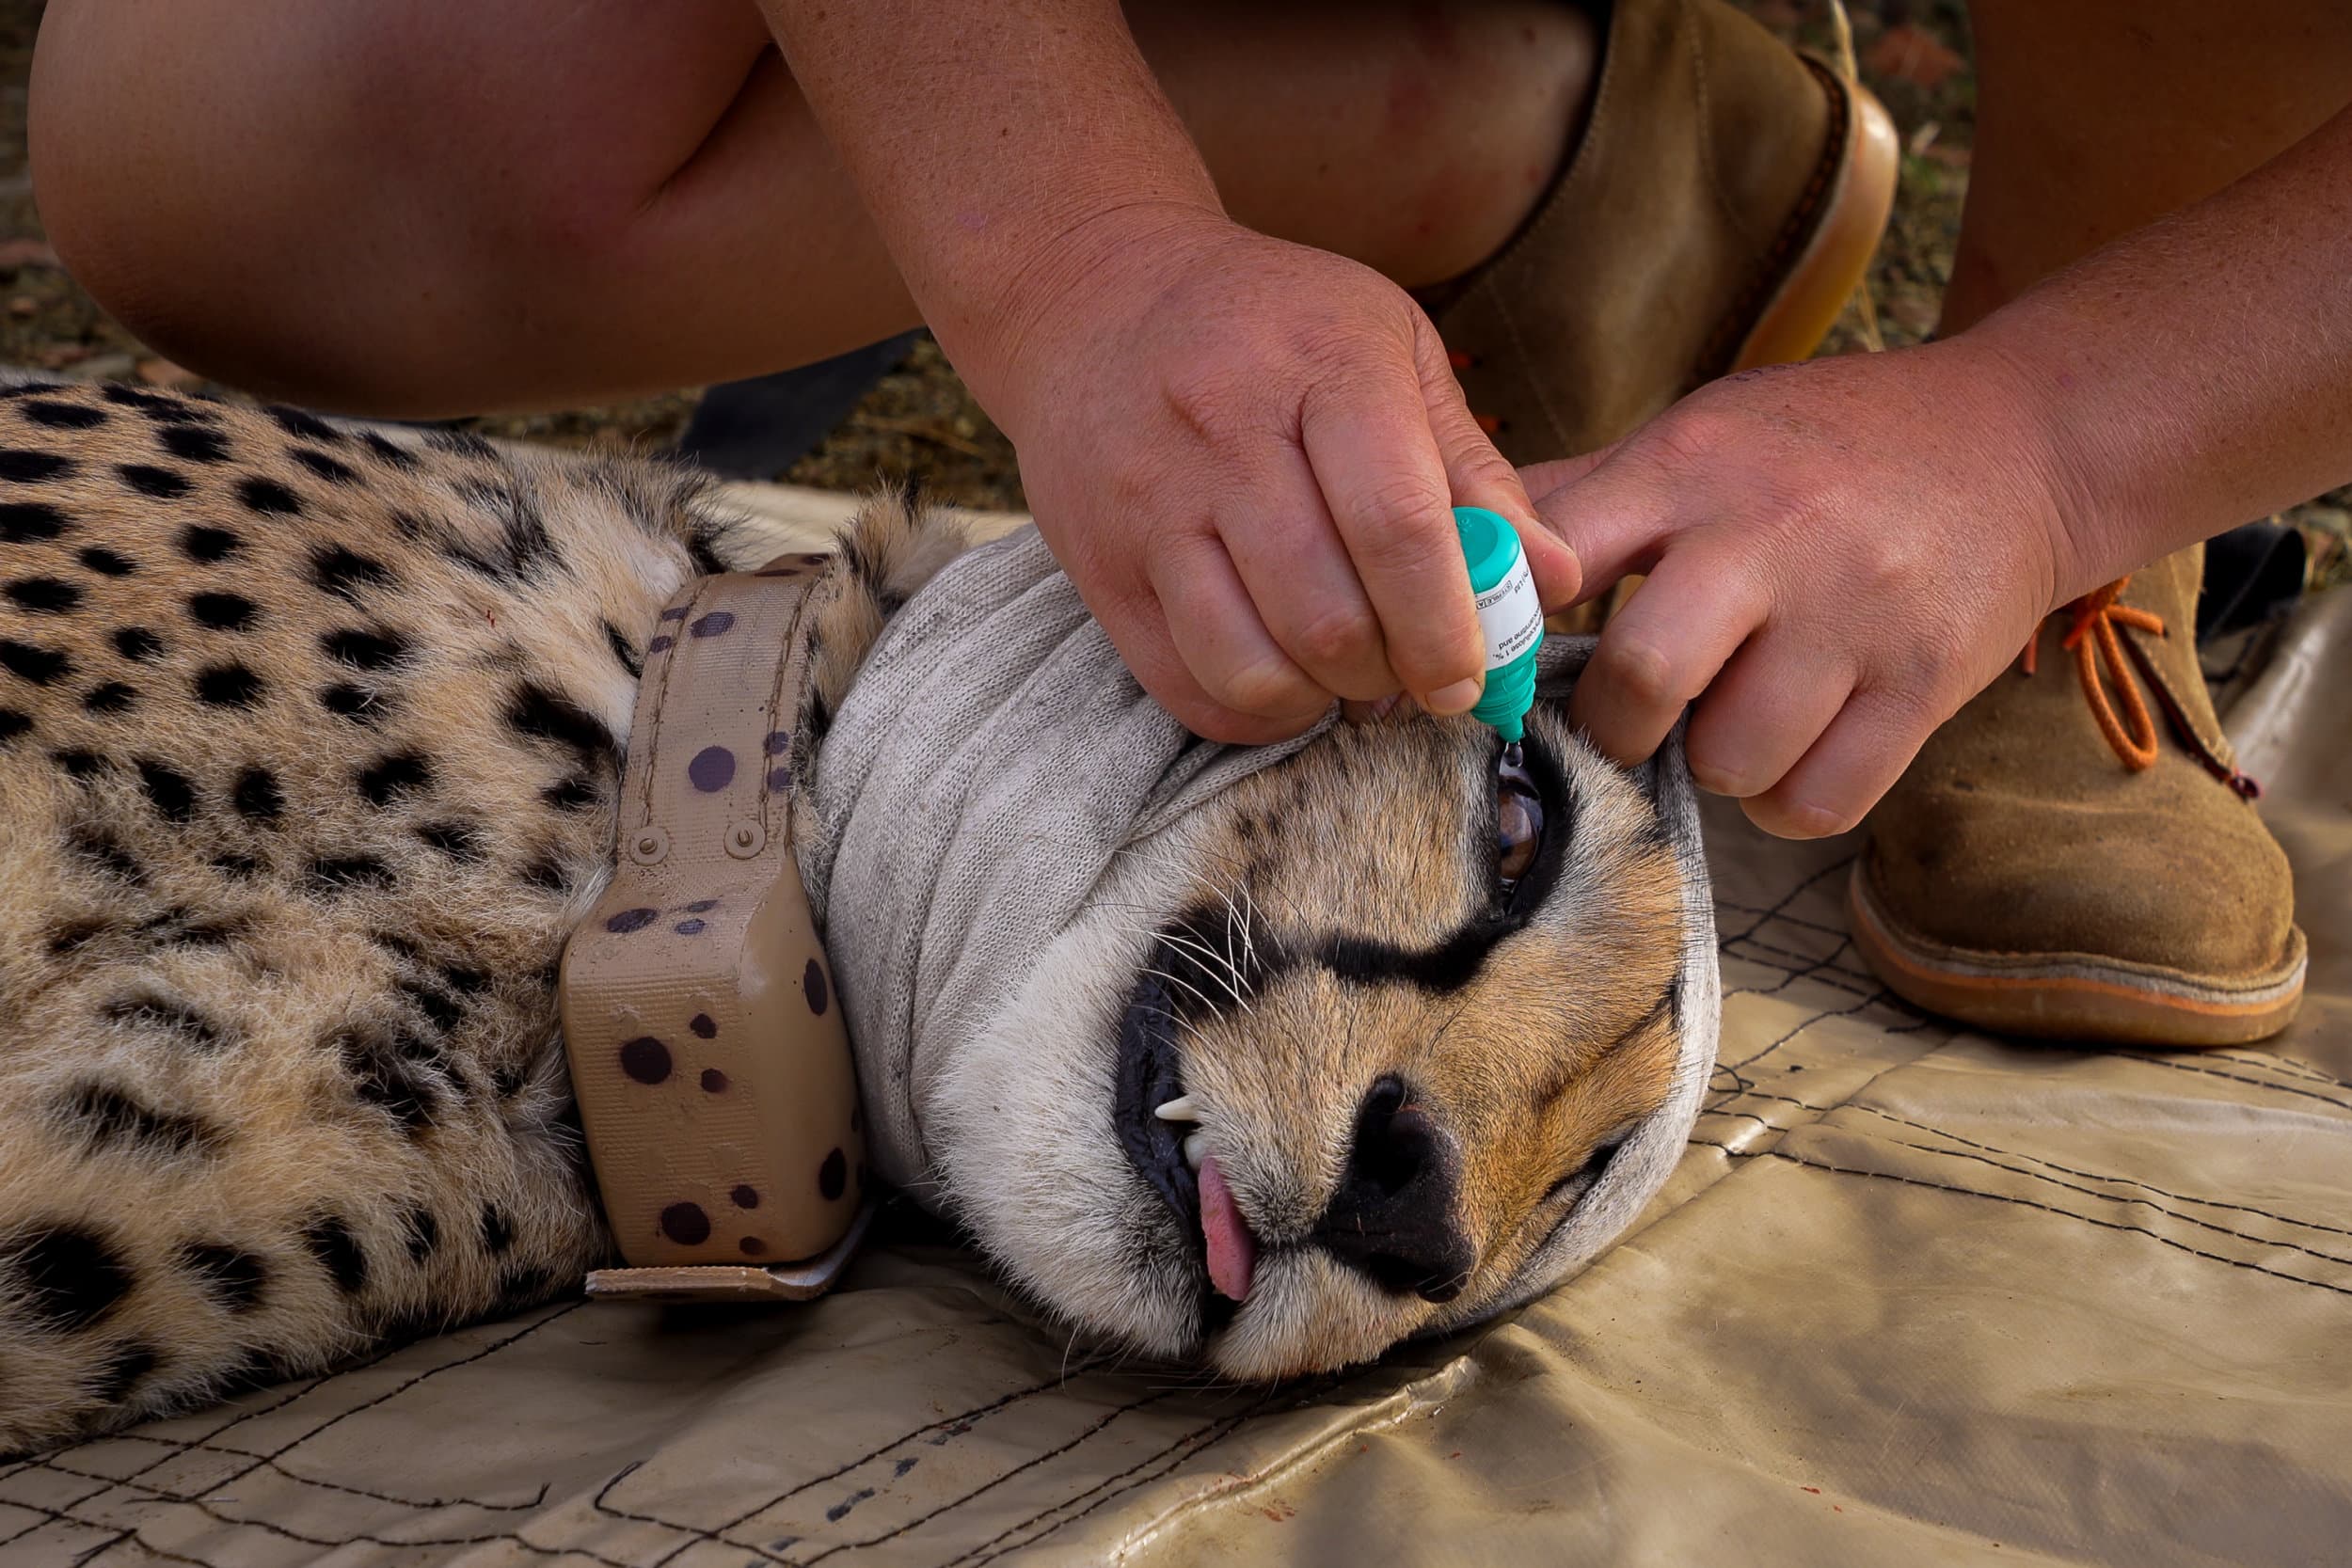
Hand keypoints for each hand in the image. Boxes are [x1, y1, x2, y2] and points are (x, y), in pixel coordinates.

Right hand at [968, 208, 1579, 742]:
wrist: (1096, 295)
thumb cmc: (1271, 327)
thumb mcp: (1390, 348)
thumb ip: (1474, 467)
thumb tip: (1558, 578)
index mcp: (1322, 367)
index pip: (1397, 524)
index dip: (1449, 624)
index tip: (1473, 673)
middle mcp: (1225, 434)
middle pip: (1328, 613)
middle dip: (1392, 674)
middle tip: (1415, 673)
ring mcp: (1151, 507)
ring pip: (1251, 665)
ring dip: (1320, 699)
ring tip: (1345, 673)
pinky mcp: (1100, 567)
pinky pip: (1184, 687)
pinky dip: (1252, 712)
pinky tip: (1282, 677)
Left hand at [1524, 340, 2086, 838]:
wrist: (2023, 443)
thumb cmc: (1826, 449)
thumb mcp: (1703, 433)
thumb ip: (1585, 495)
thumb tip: (1461, 543)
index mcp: (1693, 469)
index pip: (1556, 553)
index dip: (1508, 623)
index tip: (1507, 661)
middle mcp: (1772, 540)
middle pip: (1643, 678)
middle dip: (1615, 725)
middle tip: (1630, 719)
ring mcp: (1855, 617)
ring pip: (1728, 759)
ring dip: (1710, 764)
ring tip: (1731, 717)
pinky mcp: (1922, 686)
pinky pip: (1816, 802)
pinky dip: (1784, 799)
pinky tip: (1790, 749)